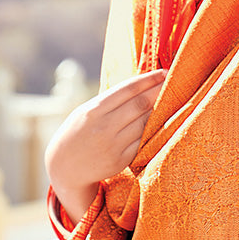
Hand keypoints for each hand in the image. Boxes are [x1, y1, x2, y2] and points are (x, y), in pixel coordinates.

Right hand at [45, 69, 166, 223]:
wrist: (64, 167)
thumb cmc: (77, 133)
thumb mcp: (85, 112)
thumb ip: (109, 101)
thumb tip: (140, 86)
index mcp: (94, 110)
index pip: (128, 89)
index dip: (149, 80)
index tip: (164, 72)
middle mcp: (104, 127)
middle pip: (140, 105)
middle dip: (159, 91)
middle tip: (174, 82)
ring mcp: (113, 145)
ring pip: (145, 123)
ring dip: (160, 110)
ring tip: (171, 100)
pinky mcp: (121, 160)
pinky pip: (142, 141)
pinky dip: (153, 130)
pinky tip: (160, 121)